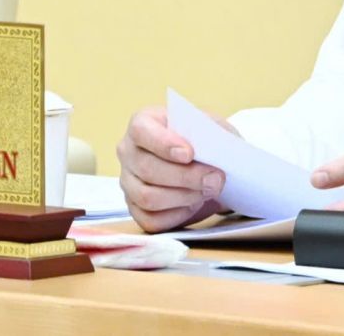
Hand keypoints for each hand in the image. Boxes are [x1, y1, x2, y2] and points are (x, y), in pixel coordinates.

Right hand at [115, 105, 235, 231]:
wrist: (205, 162)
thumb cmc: (203, 139)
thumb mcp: (211, 126)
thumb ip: (212, 133)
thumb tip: (214, 150)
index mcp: (143, 123)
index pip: (141, 131)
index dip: (163, 143)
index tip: (189, 154)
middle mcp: (128, 152)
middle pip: (147, 169)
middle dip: (186, 177)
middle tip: (215, 179)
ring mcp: (128, 182)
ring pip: (147, 197)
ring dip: (184, 197)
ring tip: (208, 191)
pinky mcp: (135, 208)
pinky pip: (150, 219)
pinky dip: (176, 215)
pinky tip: (193, 205)